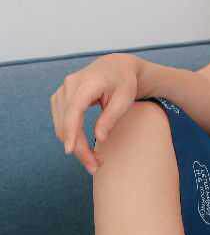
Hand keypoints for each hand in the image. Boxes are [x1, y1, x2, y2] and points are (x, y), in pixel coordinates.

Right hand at [51, 53, 140, 174]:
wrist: (115, 67)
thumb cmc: (124, 82)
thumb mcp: (125, 98)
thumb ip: (111, 117)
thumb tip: (99, 138)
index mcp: (87, 82)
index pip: (74, 110)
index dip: (71, 131)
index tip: (70, 151)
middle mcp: (69, 85)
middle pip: (66, 122)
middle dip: (77, 147)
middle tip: (94, 167)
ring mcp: (62, 91)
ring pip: (61, 125)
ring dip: (73, 145)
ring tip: (92, 161)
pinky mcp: (60, 98)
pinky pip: (61, 122)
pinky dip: (70, 137)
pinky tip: (82, 148)